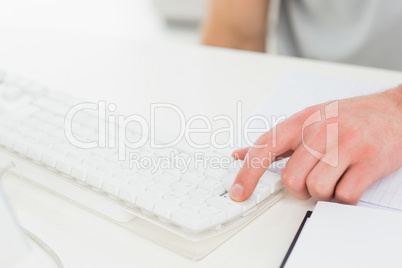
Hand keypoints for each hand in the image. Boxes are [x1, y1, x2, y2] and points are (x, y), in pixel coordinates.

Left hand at [230, 86, 401, 203]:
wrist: (396, 111)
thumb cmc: (349, 117)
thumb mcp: (309, 119)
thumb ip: (275, 140)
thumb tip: (240, 154)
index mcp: (302, 120)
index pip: (265, 147)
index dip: (248, 172)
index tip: (239, 191)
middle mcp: (322, 130)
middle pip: (292, 178)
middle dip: (299, 188)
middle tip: (311, 180)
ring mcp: (347, 144)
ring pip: (316, 189)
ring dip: (323, 192)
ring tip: (334, 177)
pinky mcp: (370, 161)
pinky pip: (345, 196)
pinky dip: (344, 196)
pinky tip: (350, 179)